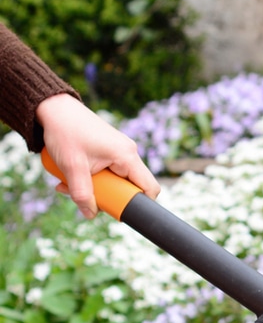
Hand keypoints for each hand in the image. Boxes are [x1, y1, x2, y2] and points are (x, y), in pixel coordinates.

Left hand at [36, 94, 160, 218]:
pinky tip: (73, 175)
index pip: (149, 187)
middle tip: (89, 197)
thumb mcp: (72, 167)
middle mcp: (128, 153)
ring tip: (71, 183)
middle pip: (131, 187)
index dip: (140, 204)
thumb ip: (82, 194)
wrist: (53, 107)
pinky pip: (109, 171)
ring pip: (117, 180)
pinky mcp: (110, 150)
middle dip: (110, 197)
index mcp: (127, 156)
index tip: (120, 211)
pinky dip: (93, 177)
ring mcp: (120, 151)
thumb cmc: (64, 132)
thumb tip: (90, 214)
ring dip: (97, 187)